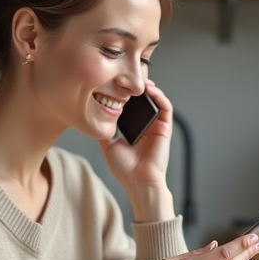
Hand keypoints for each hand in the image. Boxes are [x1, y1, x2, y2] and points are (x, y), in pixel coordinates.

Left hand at [99, 80, 173, 218]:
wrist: (139, 183)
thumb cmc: (125, 170)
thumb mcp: (108, 146)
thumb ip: (104, 133)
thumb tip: (93, 120)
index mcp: (135, 130)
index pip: (132, 107)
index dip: (126, 95)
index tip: (116, 84)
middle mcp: (146, 126)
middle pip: (144, 101)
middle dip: (137, 87)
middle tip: (128, 76)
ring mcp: (156, 127)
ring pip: (156, 101)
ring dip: (150, 88)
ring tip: (140, 79)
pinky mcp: (165, 129)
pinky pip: (166, 108)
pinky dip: (159, 96)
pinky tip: (150, 90)